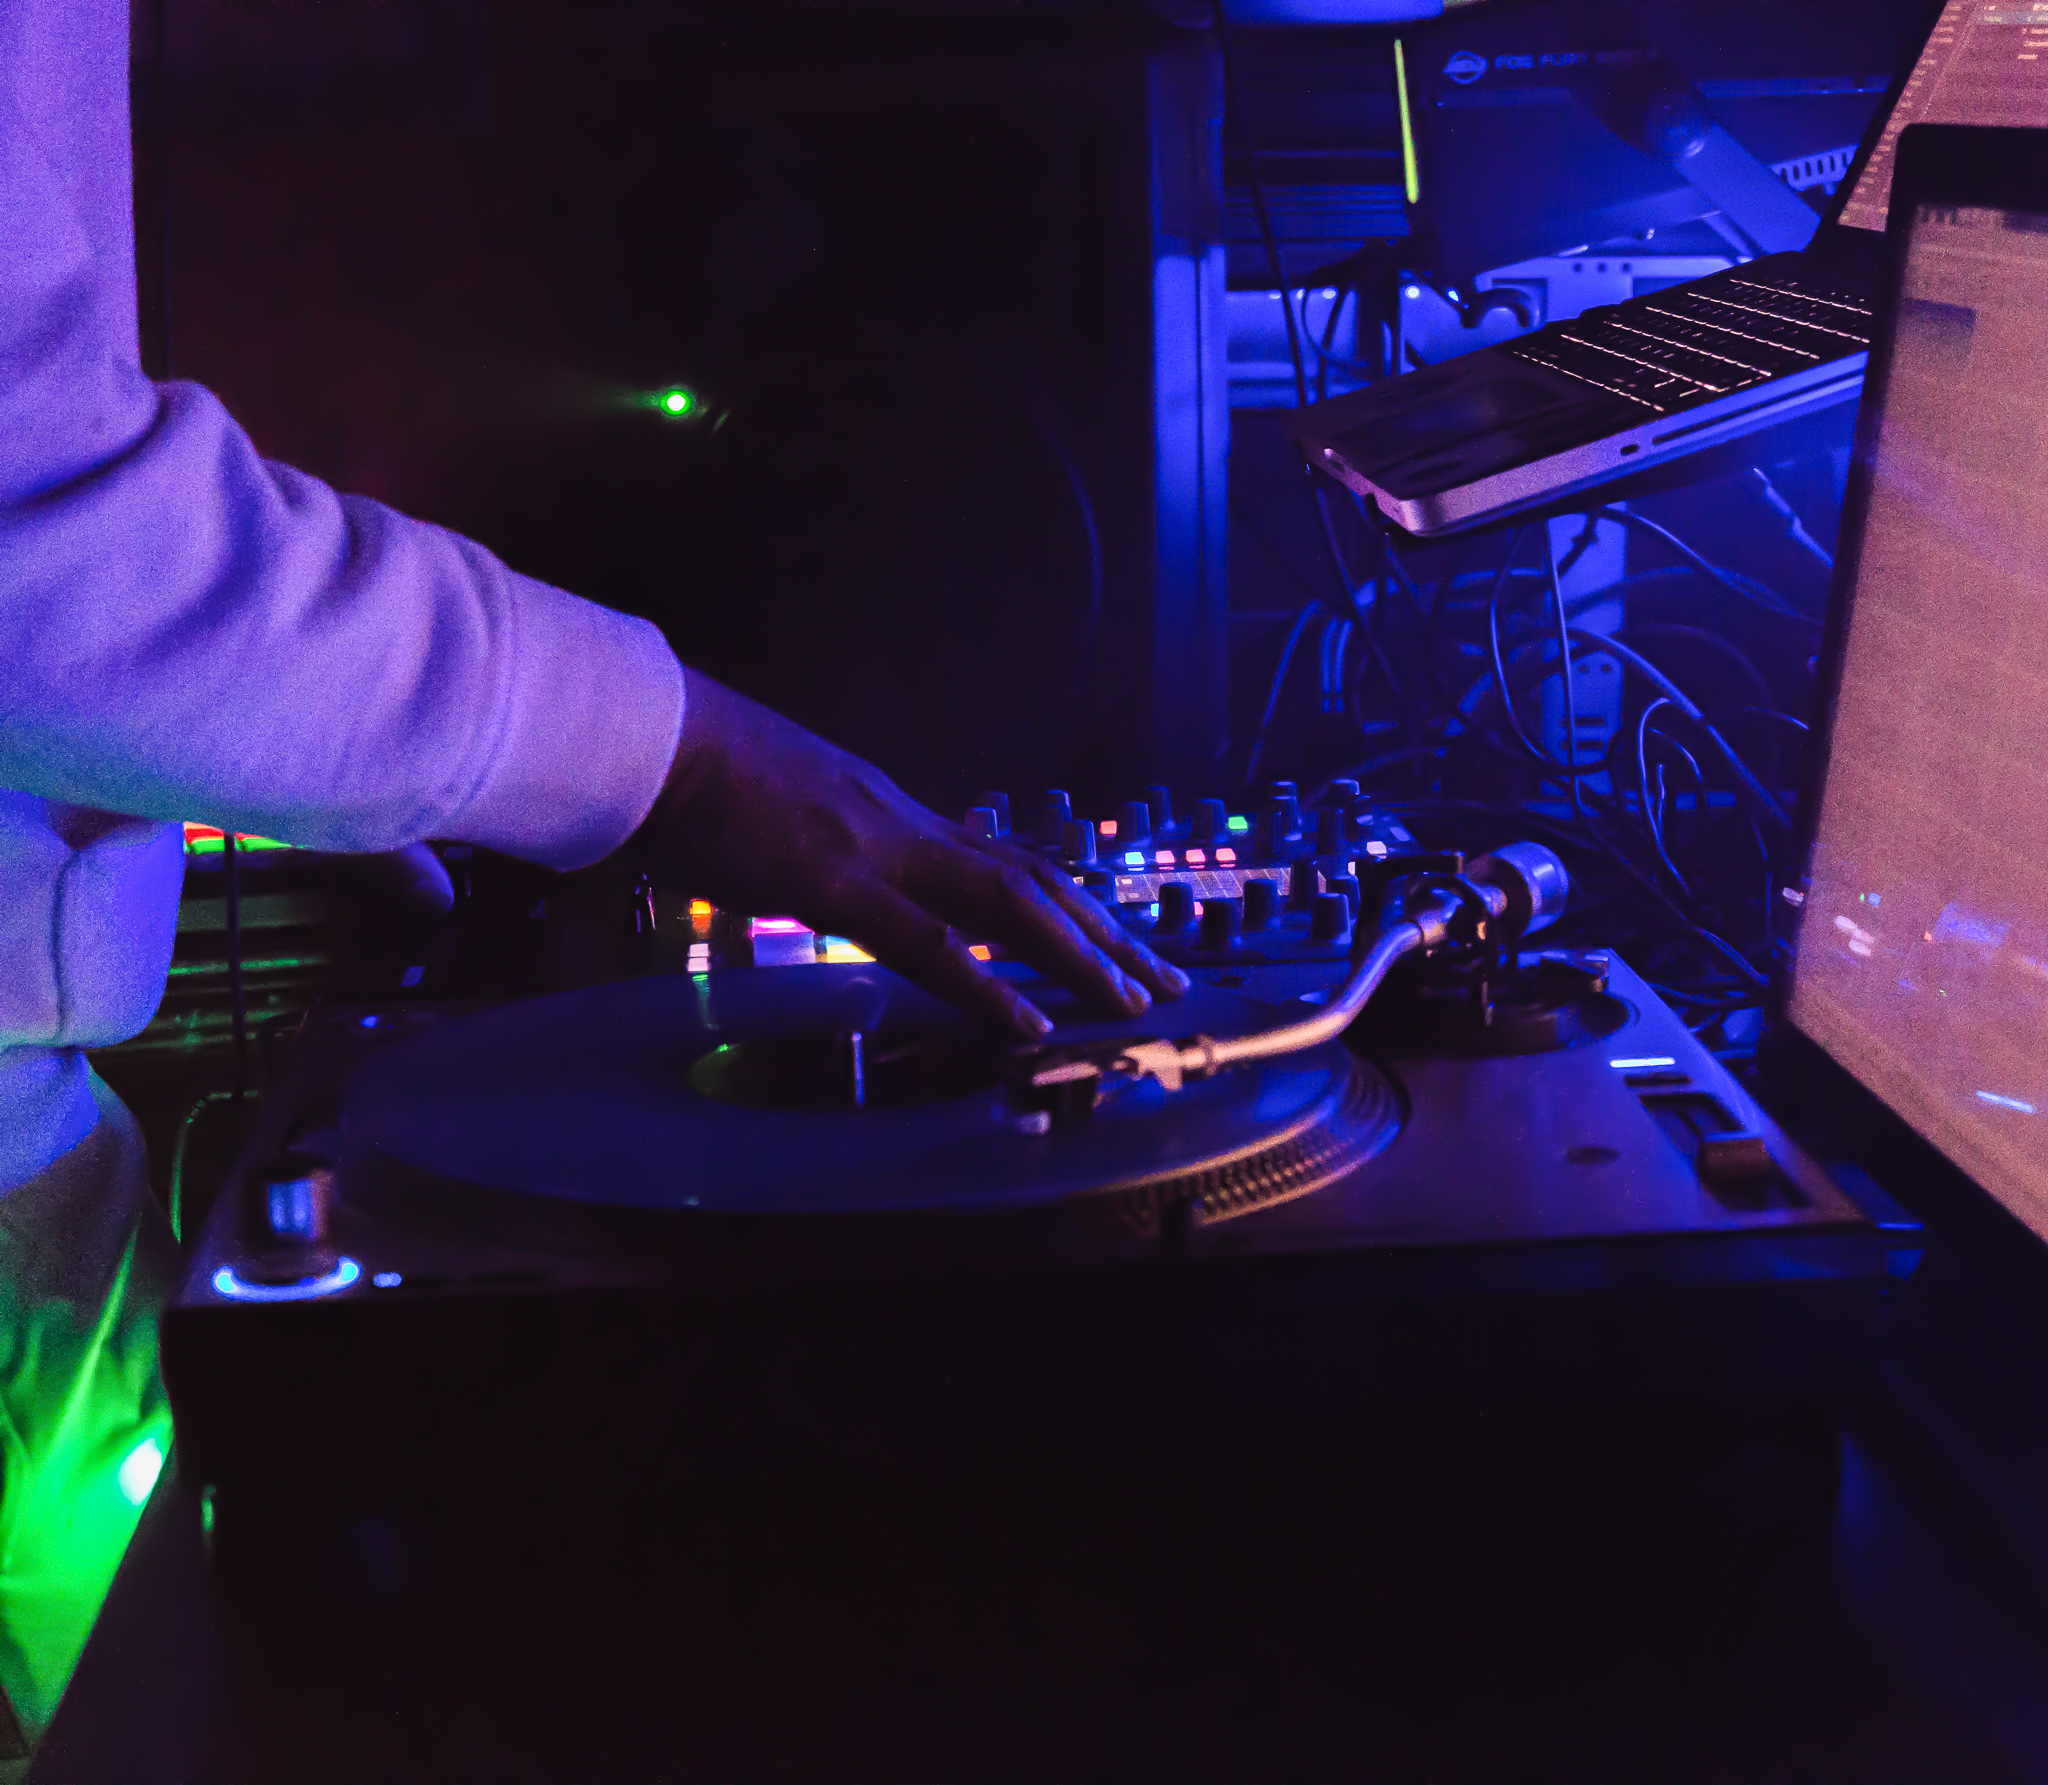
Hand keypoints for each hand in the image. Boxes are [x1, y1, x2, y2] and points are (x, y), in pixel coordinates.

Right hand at [638, 672, 1189, 1037]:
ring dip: (1076, 958)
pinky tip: (1027, 1027)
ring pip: (1008, 907)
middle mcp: (909, 828)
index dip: (1069, 904)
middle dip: (1106, 935)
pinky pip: (927, 947)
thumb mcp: (788, 807)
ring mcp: (879, 852)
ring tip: (1129, 1003)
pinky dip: (985, 989)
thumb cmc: (703, 772)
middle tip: (1163, 980)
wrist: (655, 736)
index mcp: (897, 816)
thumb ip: (826, 838)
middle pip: (1035, 882)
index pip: (1006, 862)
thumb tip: (831, 865)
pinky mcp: (836, 882)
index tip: (1114, 939)